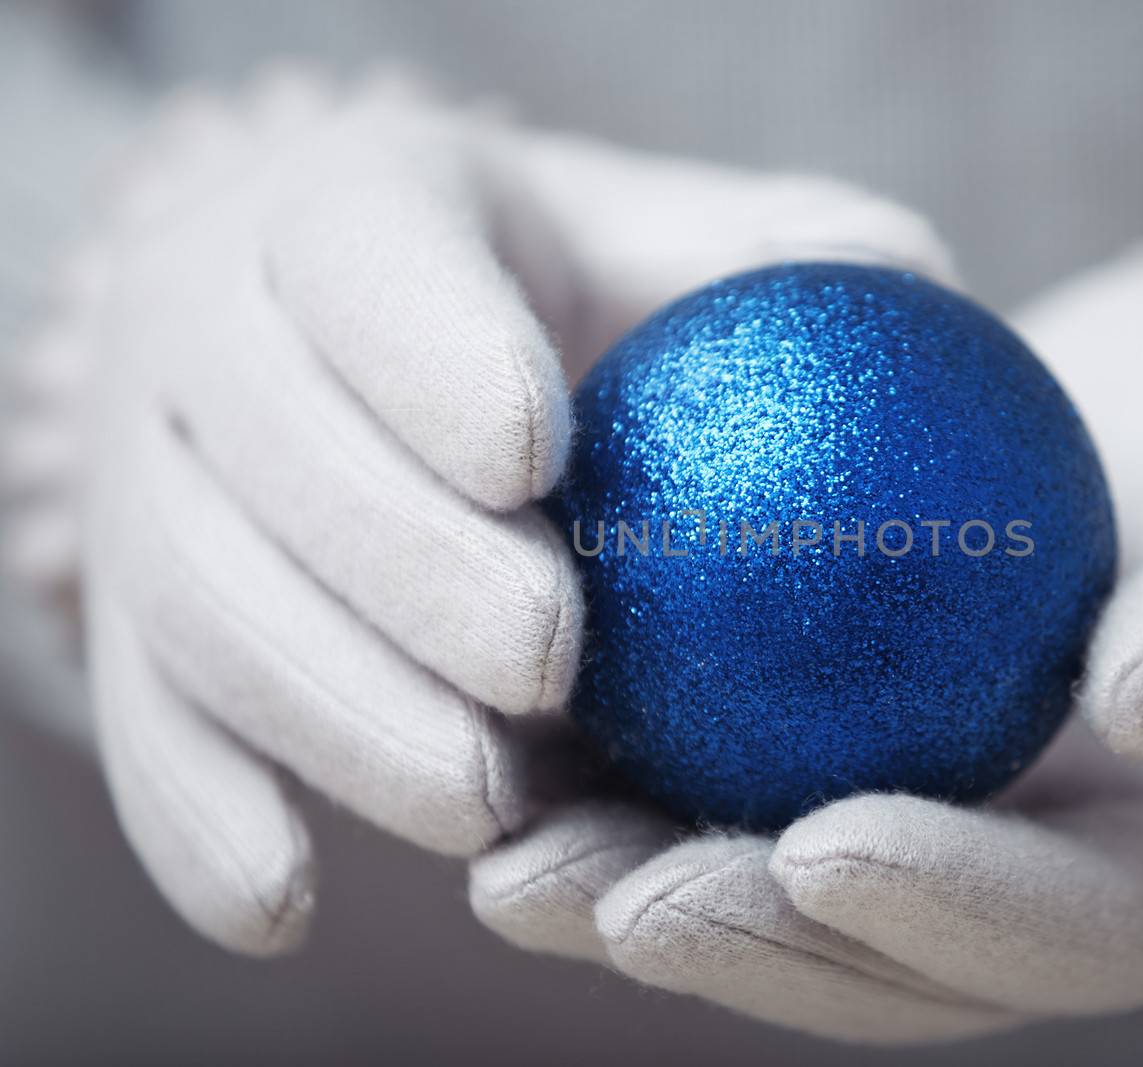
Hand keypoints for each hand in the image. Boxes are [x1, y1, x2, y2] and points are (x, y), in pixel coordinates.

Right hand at [0, 68, 952, 955]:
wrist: (322, 343)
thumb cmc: (536, 290)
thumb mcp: (646, 233)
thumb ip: (773, 252)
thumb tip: (936, 290)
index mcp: (339, 213)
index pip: (368, 263)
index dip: (435, 355)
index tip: (539, 456)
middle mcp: (201, 340)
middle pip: (273, 452)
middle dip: (403, 564)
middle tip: (546, 665)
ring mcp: (145, 489)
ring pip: (204, 608)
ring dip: (334, 715)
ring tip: (483, 804)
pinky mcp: (124, 619)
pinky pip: (144, 726)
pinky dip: (199, 822)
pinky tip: (284, 906)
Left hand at [468, 103, 1142, 1040]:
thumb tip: (1132, 702)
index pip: (1068, 934)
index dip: (943, 912)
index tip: (817, 843)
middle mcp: (1058, 871)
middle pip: (893, 952)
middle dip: (745, 943)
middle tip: (599, 895)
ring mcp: (960, 807)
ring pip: (789, 884)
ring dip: (644, 883)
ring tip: (507, 855)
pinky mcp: (876, 723)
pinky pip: (747, 756)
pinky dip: (643, 753)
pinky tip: (527, 715)